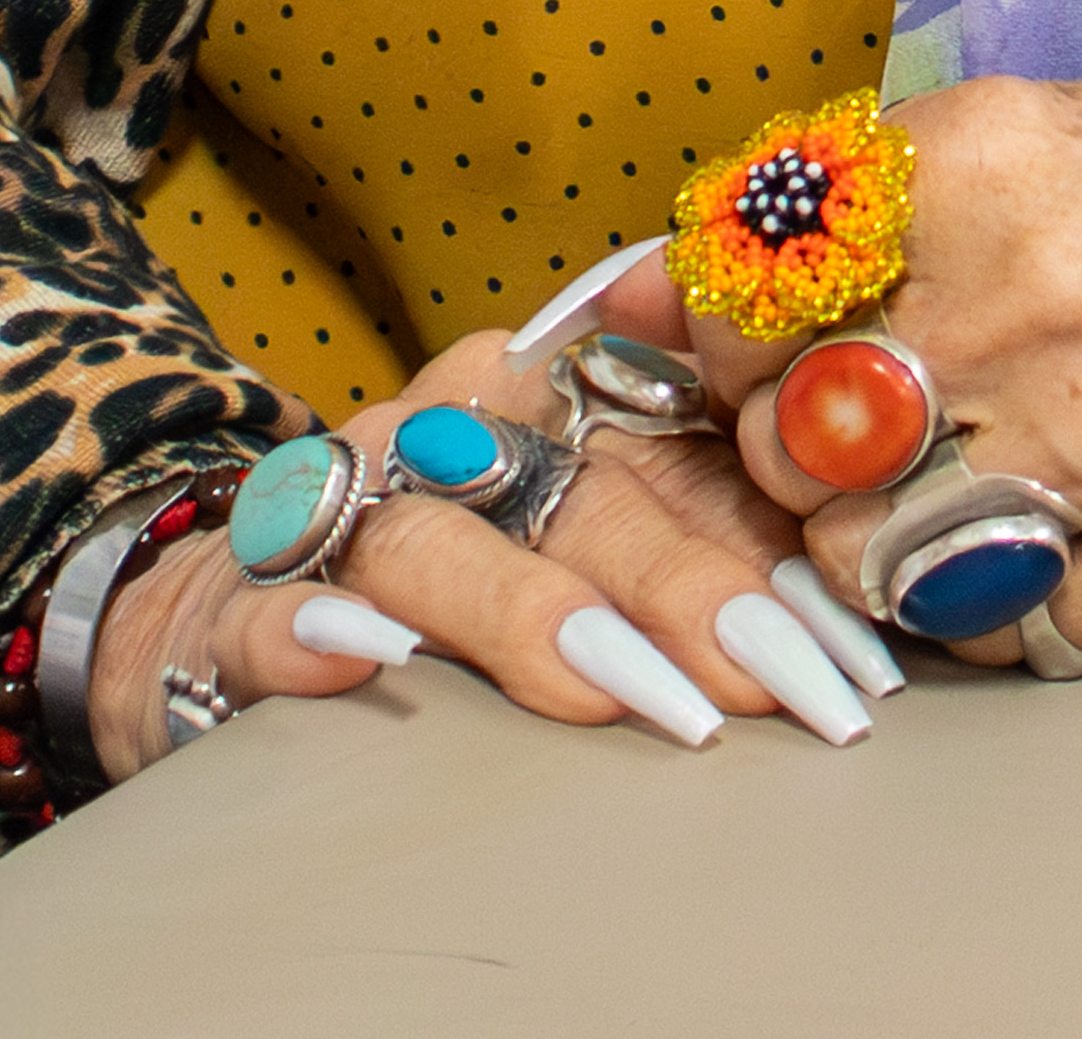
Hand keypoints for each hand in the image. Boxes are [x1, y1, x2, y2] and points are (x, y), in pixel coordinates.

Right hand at [88, 330, 877, 778]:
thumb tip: (850, 621)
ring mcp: (345, 506)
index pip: (685, 457)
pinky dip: (312, 636)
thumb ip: (700, 536)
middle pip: (583, 500)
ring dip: (529, 616)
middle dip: (688, 594)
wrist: (230, 599)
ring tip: (620, 688)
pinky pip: (275, 606)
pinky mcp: (244, 593)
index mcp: (556, 393)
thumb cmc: (463, 567)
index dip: (772, 547)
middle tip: (776, 683)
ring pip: (441, 546)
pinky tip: (357, 665)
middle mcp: (456, 428)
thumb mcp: (588, 522)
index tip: (851, 644)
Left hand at [669, 71, 1081, 676]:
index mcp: (980, 174)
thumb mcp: (977, 155)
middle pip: (791, 443)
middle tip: (879, 410)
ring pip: (865, 558)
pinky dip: (989, 597)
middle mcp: (1042, 306)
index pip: (743, 304)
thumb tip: (617, 312)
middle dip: (804, 440)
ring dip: (879, 532)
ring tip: (959, 470)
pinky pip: (985, 633)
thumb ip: (793, 224)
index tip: (780, 334)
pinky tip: (1045, 517)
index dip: (736, 335)